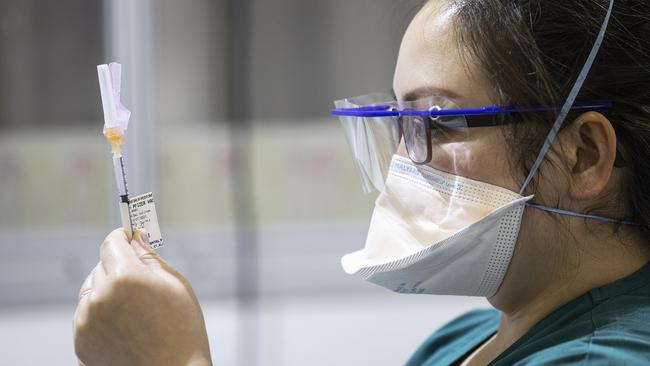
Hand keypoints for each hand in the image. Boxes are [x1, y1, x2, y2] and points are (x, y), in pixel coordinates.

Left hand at [74, 229, 211, 365]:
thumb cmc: (182, 329)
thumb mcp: (175, 284)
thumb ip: (150, 258)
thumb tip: (136, 238)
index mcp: (125, 277)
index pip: (111, 243)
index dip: (121, 237)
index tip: (128, 236)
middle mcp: (100, 296)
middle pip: (101, 266)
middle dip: (117, 268)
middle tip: (140, 281)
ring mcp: (87, 321)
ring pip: (91, 291)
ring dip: (107, 292)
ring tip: (134, 310)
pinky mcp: (82, 341)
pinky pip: (88, 315)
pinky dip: (101, 315)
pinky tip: (125, 326)